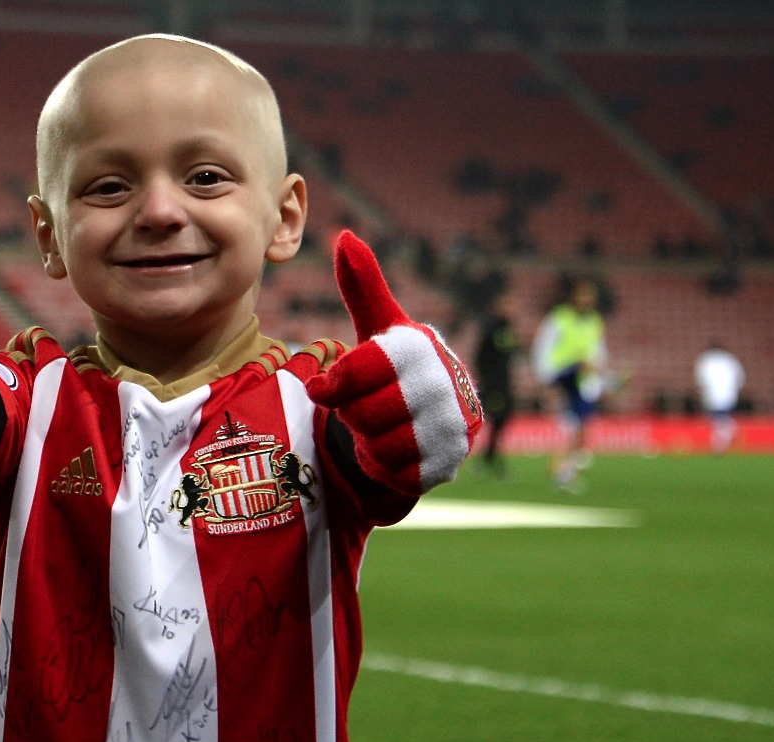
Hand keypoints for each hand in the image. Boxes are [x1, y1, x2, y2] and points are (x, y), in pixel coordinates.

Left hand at [305, 231, 482, 494]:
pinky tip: (388, 449)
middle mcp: (444, 383)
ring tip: (375, 426)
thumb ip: (362, 285)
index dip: (334, 383)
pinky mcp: (449, 463)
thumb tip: (344, 236)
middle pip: (367, 411)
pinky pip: (396, 473)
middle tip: (359, 408)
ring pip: (381, 444)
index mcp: (420, 346)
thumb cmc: (393, 367)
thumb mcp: (377, 327)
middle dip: (352, 414)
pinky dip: (381, 464)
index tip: (320, 389)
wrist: (431, 418)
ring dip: (366, 440)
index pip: (363, 368)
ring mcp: (453, 425)